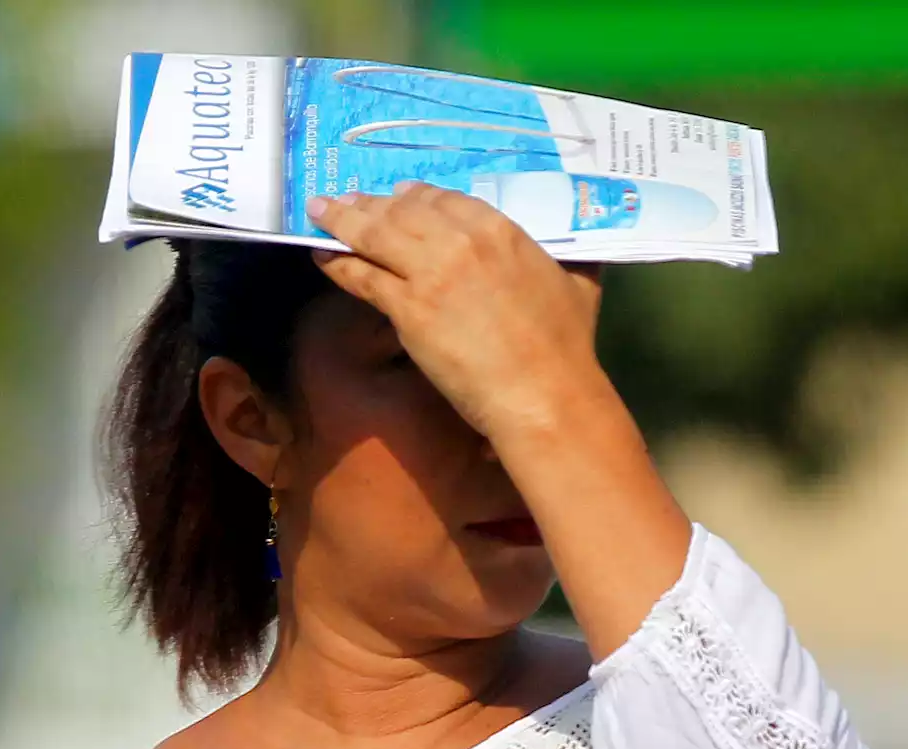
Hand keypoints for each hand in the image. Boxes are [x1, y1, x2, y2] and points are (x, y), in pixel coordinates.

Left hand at [308, 184, 609, 439]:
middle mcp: (460, 240)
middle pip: (403, 210)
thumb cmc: (566, 346)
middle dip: (373, 203)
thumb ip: (574, 256)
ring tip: (322, 212)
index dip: (416, 197)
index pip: (444, 199)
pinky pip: (362, 275)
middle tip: (350, 200)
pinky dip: (338, 262)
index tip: (401, 197)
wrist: (543, 393)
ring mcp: (429, 272)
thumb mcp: (579, 283)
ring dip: (344, 220)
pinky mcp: (408, 308)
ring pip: (375, 234)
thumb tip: (586, 246)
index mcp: (500, 229)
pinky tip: (322, 254)